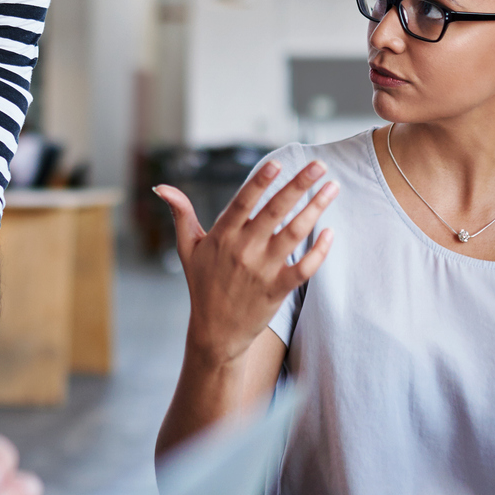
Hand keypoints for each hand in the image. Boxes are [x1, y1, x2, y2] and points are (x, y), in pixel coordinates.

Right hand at [156, 161, 336, 364]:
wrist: (215, 332)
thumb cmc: (202, 285)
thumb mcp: (187, 249)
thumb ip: (181, 214)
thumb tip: (161, 187)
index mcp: (222, 236)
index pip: (243, 202)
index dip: (260, 181)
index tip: (277, 162)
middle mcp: (243, 250)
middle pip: (275, 211)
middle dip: (299, 185)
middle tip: (320, 165)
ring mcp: (262, 270)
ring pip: (294, 234)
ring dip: (315, 209)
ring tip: (333, 188)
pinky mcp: (278, 289)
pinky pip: (303, 268)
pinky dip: (318, 252)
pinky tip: (329, 232)